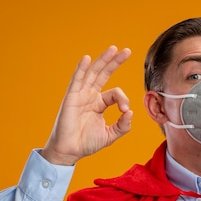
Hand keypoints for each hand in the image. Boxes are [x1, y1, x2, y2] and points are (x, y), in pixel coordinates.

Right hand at [42, 46, 132, 164]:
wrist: (70, 151)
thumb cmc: (87, 143)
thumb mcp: (110, 135)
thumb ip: (123, 125)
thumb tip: (131, 113)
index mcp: (99, 104)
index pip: (115, 93)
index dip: (123, 99)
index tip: (125, 110)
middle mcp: (90, 96)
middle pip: (104, 74)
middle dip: (115, 62)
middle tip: (127, 51)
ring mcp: (80, 95)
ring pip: (92, 73)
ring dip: (102, 60)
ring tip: (113, 49)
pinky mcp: (71, 98)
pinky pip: (77, 80)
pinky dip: (81, 69)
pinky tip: (87, 58)